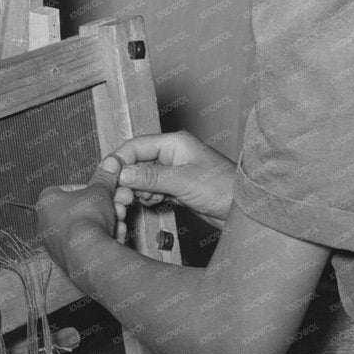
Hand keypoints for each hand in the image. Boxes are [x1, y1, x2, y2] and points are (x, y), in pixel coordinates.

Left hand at [36, 162, 118, 275]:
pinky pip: (86, 244)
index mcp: (46, 200)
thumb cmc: (87, 216)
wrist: (87, 253)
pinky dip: (101, 239)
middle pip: (81, 210)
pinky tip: (115, 237)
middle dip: (103, 208)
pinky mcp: (65, 260)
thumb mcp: (100, 191)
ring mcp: (55, 243)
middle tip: (118, 206)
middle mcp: (45, 222)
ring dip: (106, 223)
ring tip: (119, 222)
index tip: (105, 192)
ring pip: (86, 228)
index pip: (71, 189)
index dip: (92, 190)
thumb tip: (111, 163)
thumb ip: (104, 178)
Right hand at [108, 132, 234, 230]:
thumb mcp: (184, 181)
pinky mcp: (177, 189)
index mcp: (174, 143)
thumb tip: (123, 174)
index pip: (136, 146)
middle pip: (137, 163)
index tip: (107, 177)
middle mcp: (172, 155)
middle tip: (122, 197)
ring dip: (137, 191)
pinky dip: (147, 197)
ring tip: (141, 201)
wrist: (246, 210)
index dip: (119, 160)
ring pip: (143, 179)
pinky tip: (152, 203)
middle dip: (127, 179)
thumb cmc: (225, 188)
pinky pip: (153, 190)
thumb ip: (152, 177)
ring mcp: (174, 172)